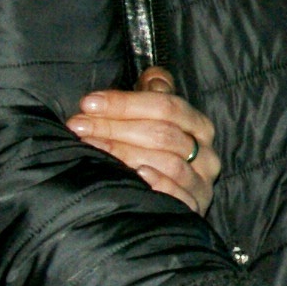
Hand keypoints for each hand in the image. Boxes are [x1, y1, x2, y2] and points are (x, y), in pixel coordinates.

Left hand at [70, 67, 219, 215]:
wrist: (161, 209)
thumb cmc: (153, 153)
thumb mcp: (153, 120)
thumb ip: (154, 94)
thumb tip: (153, 76)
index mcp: (199, 126)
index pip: (166, 106)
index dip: (125, 103)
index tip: (89, 103)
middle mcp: (206, 153)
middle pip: (163, 134)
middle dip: (115, 128)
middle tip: (80, 126)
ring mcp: (202, 182)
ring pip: (168, 163)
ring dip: (125, 154)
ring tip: (91, 149)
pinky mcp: (195, 208)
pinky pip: (179, 195)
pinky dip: (157, 184)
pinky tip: (135, 175)